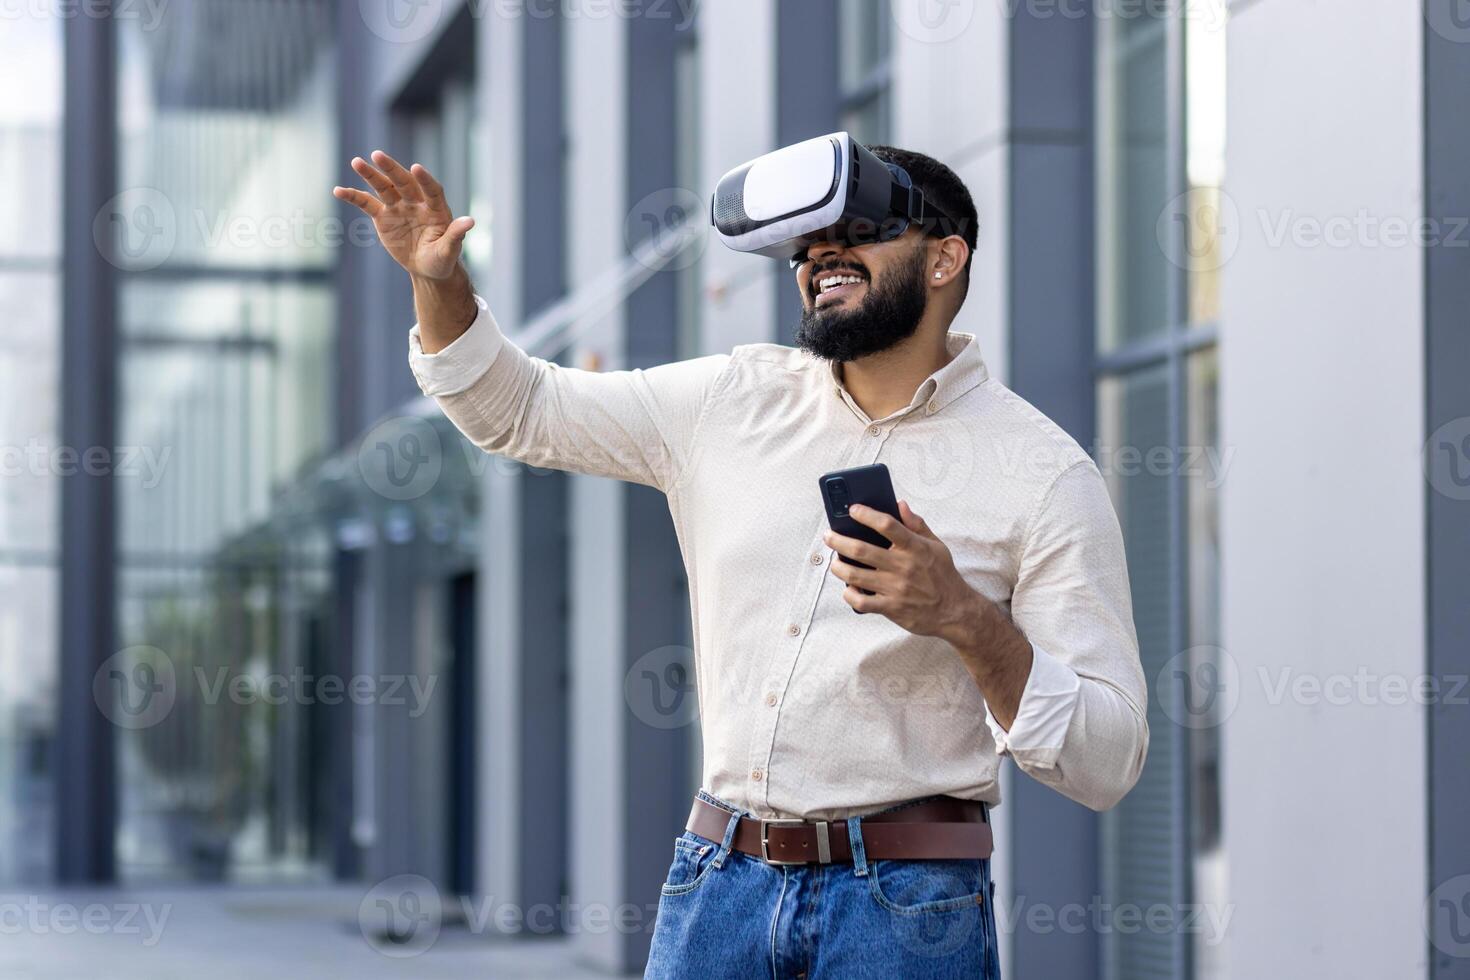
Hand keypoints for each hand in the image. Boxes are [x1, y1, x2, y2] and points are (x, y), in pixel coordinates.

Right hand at [333, 151, 472, 280]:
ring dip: (370, 175)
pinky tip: (338, 191)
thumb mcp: (449, 251)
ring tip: (356, 161)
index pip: (431, 190)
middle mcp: (417, 202)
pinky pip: (367, 203)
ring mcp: (399, 207)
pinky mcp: (383, 216)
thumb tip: (470, 221)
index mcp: (436, 209)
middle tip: (377, 155)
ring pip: (384, 187)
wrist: (427, 268)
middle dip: (391, 169)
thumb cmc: (442, 259)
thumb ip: (456, 235)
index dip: (425, 180)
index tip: (416, 168)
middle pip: (404, 182)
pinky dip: (353, 196)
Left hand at [823, 500, 979, 641]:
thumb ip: (916, 524)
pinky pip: (861, 602)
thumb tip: (900, 504)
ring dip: (838, 568)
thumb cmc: (943, 575)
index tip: (853, 509)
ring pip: (855, 576)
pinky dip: (849, 595)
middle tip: (828, 536)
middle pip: (862, 550)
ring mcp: (895, 589)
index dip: (866, 515)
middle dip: (838, 541)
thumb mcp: (936, 546)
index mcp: (915, 548)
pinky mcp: (891, 608)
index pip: (887, 524)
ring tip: (834, 562)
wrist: (955, 611)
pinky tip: (848, 588)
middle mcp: (903, 567)